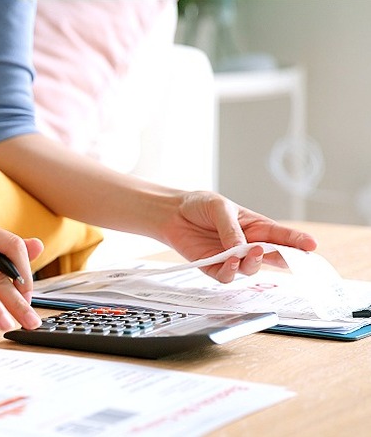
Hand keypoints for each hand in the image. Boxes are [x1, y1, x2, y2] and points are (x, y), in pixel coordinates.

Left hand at [159, 191, 317, 282]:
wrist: (172, 213)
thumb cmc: (199, 206)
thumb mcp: (219, 207)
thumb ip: (231, 228)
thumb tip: (242, 247)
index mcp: (255, 227)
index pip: (281, 236)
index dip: (297, 242)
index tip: (311, 245)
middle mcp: (248, 245)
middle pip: (273, 258)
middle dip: (286, 260)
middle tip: (289, 258)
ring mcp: (232, 258)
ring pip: (251, 269)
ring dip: (253, 263)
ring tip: (250, 252)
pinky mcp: (213, 267)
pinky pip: (226, 276)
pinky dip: (230, 271)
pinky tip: (229, 261)